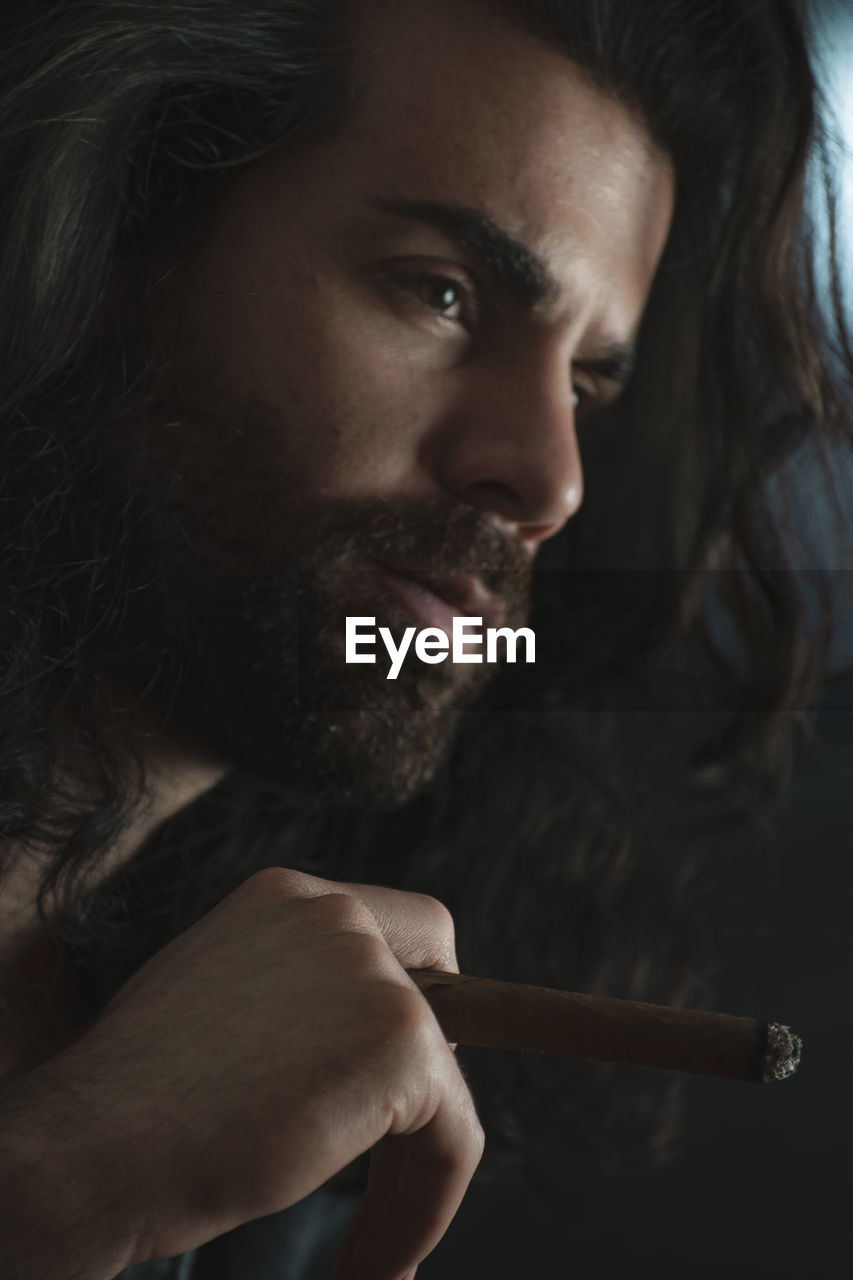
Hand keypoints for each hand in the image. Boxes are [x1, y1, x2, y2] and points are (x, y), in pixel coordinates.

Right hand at [7, 868, 482, 1279]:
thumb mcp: (216, 1005)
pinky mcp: (399, 1038)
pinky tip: (375, 1261)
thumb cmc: (134, 1101)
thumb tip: (346, 1043)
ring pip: (442, 1085)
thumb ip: (289, 998)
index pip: (404, 930)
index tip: (394, 1085)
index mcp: (286, 900)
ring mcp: (371, 970)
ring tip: (369, 1249)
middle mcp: (335, 916)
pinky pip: (454, 1138)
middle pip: (440, 996)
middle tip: (387, 1170)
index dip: (417, 1000)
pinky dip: (425, 1210)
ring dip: (412, 1177)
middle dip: (421, 1088)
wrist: (91, 1147)